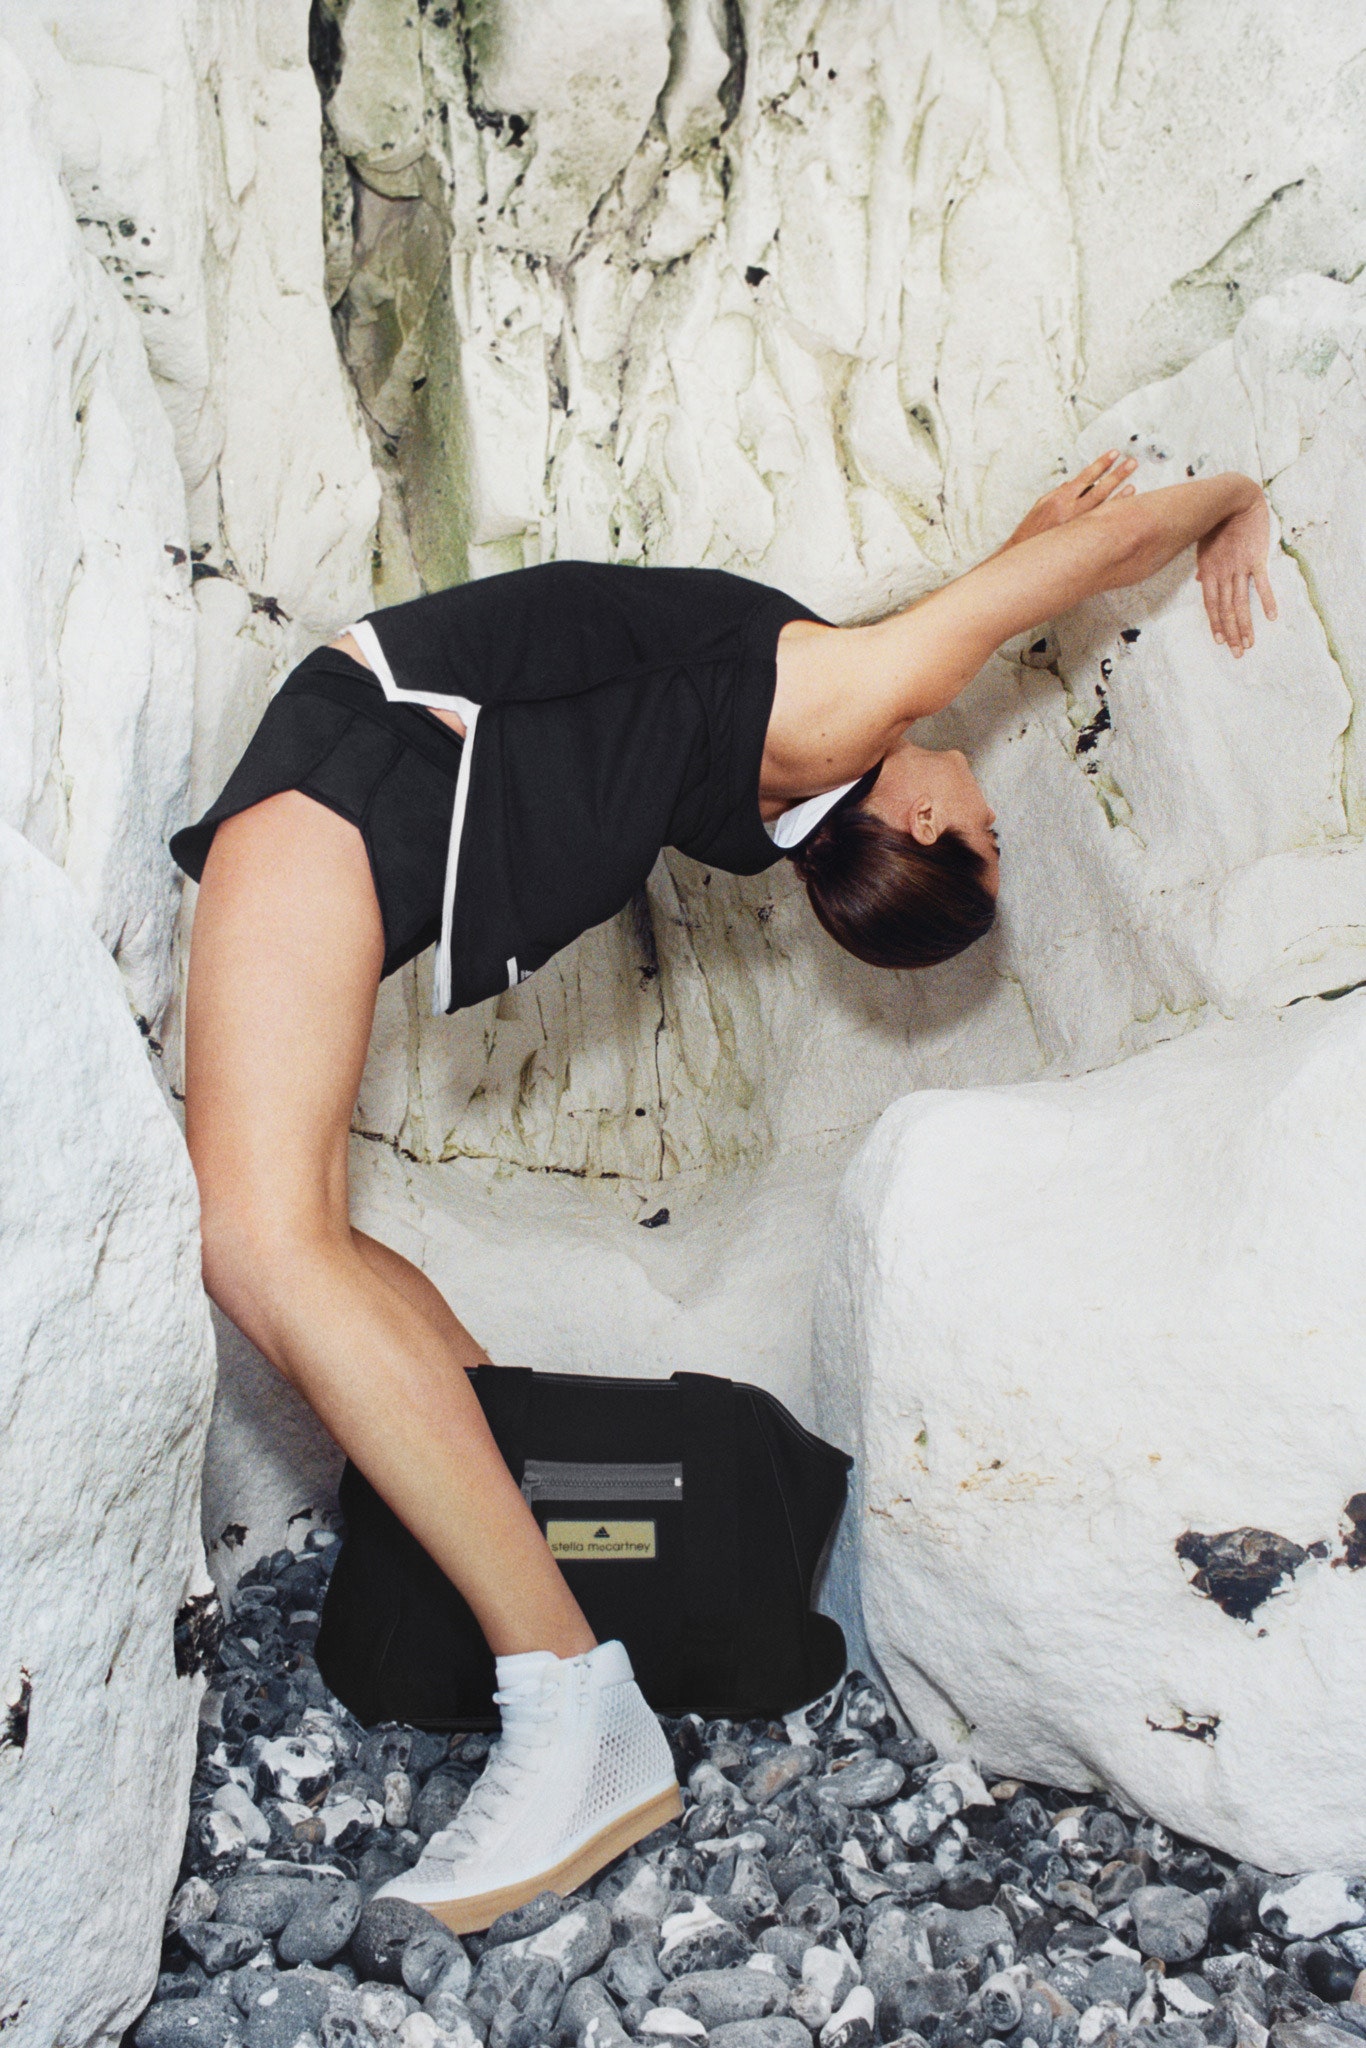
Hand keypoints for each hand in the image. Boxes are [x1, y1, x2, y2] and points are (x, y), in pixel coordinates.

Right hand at [1001, 450, 1136, 549]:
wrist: (1026, 555)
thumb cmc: (1032, 531)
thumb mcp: (1041, 505)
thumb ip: (1058, 492)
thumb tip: (1071, 483)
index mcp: (1061, 498)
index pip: (1085, 476)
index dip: (1101, 464)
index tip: (1114, 454)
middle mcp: (1072, 510)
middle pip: (1100, 488)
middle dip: (1117, 474)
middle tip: (1131, 463)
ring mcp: (1079, 525)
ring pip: (1104, 506)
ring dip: (1120, 494)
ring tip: (1133, 482)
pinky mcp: (1082, 538)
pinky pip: (1102, 523)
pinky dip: (1114, 513)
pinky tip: (1124, 506)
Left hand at [1195, 489, 1275, 655]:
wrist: (1233, 499)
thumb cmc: (1216, 521)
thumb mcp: (1203, 545)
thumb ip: (1205, 566)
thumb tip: (1202, 582)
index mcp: (1210, 572)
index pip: (1212, 605)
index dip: (1216, 624)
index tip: (1220, 642)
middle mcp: (1223, 574)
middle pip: (1226, 610)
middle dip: (1231, 633)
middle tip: (1237, 653)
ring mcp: (1239, 568)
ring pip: (1241, 602)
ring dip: (1245, 625)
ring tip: (1249, 644)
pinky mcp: (1256, 558)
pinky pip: (1261, 584)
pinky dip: (1267, 600)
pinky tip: (1271, 617)